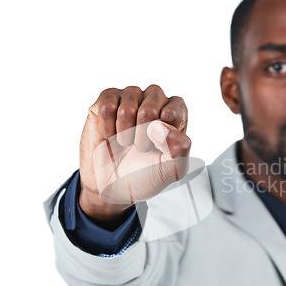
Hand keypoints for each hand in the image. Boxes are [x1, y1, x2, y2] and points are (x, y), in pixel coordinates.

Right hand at [79, 85, 190, 222]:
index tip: (158, 148)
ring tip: (126, 142)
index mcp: (175, 112)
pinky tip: (110, 135)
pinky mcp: (106, 100)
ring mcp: (130, 98)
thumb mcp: (172, 170)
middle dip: (142, 138)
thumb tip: (160, 126)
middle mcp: (154, 100)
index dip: (163, 136)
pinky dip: (107, 129)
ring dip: (124, 134)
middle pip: (149, 110)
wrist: (112, 187)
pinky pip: (106, 107)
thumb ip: (180, 148)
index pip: (174, 111)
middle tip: (140, 148)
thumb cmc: (144, 175)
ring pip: (126, 109)